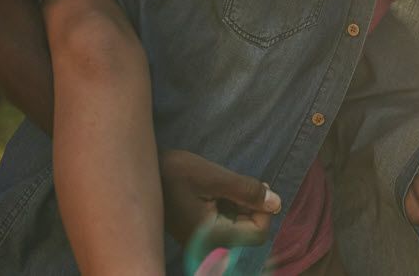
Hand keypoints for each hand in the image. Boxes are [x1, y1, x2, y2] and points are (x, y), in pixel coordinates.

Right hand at [159, 148, 281, 246]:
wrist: (141, 174)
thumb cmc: (175, 172)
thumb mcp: (215, 177)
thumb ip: (247, 191)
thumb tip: (277, 203)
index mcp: (212, 236)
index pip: (258, 233)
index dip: (263, 210)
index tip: (252, 188)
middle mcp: (207, 245)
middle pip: (249, 232)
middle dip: (250, 207)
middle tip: (235, 185)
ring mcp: (201, 240)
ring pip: (238, 227)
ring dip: (238, 206)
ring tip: (220, 188)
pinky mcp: (197, 233)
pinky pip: (224, 224)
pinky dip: (228, 207)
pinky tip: (214, 193)